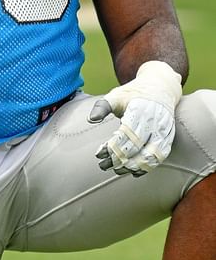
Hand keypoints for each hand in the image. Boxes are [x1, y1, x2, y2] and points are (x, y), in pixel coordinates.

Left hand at [88, 61, 181, 176]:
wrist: (160, 88)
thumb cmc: (134, 93)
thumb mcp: (116, 95)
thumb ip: (102, 106)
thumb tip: (91, 119)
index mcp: (139, 110)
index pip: (125, 136)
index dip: (112, 148)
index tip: (99, 154)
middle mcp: (153, 122)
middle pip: (137, 148)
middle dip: (119, 160)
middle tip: (103, 165)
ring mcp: (163, 131)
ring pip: (151, 156)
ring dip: (133, 167)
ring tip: (117, 170)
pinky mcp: (168, 138)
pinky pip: (160, 157)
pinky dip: (147, 167)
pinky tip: (133, 171)